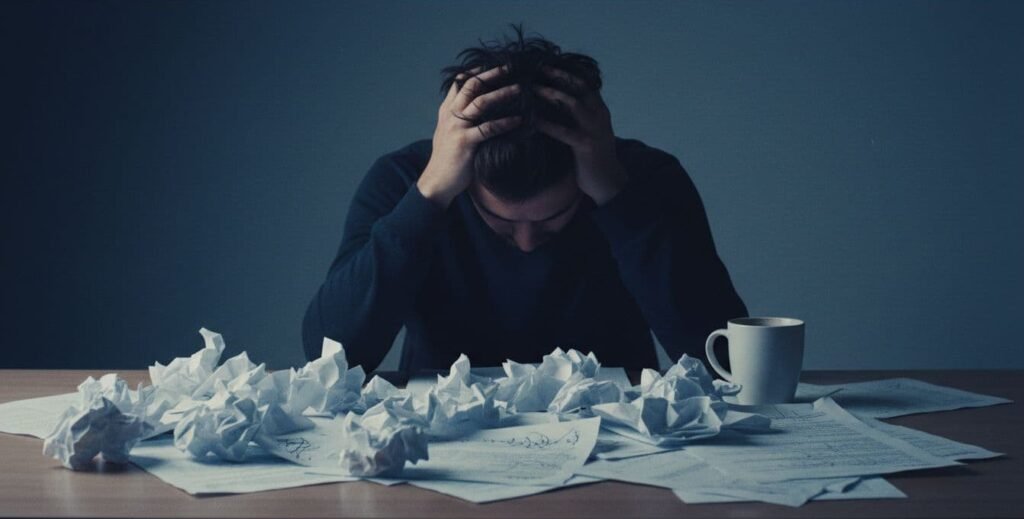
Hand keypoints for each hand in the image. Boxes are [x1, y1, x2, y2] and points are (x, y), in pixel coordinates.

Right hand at [417, 65, 521, 207]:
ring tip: (519, 89)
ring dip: (502, 94)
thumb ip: (458, 117)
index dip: (477, 71)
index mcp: (447, 110)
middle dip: (491, 75)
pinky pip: (488, 128)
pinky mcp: (465, 143)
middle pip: (471, 86)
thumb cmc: (447, 158)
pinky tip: (519, 120)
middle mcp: (450, 115)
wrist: (437, 181)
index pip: (460, 82)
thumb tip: (475, 107)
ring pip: (481, 103)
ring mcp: (457, 128)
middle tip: (510, 67)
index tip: (495, 64)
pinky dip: (505, 123)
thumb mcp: (449, 132)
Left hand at [532, 66, 627, 205]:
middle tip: (539, 67)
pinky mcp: (586, 146)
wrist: (608, 183)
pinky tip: (533, 120)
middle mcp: (599, 115)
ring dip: (552, 94)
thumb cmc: (593, 157)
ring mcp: (594, 130)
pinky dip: (547, 124)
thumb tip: (553, 101)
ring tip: (533, 88)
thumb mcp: (587, 130)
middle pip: (579, 87)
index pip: (584, 82)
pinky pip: (564, 131)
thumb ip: (576, 116)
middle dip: (559, 75)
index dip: (567, 71)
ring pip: (573, 104)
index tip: (548, 62)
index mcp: (600, 110)